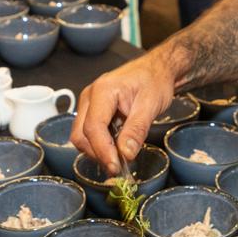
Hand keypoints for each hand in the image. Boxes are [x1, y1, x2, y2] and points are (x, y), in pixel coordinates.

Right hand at [70, 55, 176, 174]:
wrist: (157, 69)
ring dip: (97, 151)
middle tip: (119, 167)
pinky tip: (115, 149)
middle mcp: (90, 96)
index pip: (94, 127)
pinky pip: (88, 132)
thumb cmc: (155, 81)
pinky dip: (99, 144)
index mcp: (103, 90)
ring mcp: (89, 103)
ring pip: (81, 135)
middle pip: (81, 134)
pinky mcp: (93, 110)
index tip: (116, 167)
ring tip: (119, 159)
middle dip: (97, 154)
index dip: (102, 150)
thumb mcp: (151, 105)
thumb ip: (137, 130)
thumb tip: (126, 154)